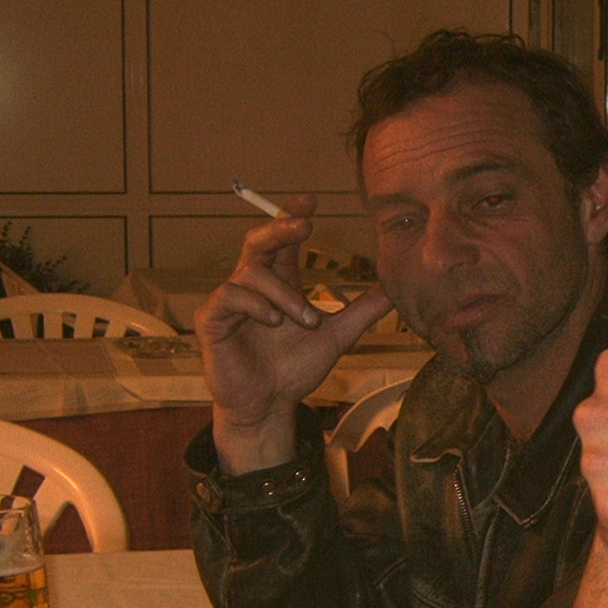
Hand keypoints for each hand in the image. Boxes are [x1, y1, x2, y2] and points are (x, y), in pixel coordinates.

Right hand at [196, 195, 392, 471]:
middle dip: (281, 227)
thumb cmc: (295, 370)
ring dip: (284, 293)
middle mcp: (253, 285)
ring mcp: (229, 301)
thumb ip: (363, 311)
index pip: (284, 240)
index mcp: (279, 283)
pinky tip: (274, 320)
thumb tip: (396, 289)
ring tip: (306, 320)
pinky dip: (255, 304)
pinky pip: (228, 297)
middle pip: (260, 240)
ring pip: (251, 272)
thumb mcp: (338, 336)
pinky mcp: (211, 320)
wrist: (268, 406)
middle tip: (305, 225)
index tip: (310, 200)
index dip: (293, 217)